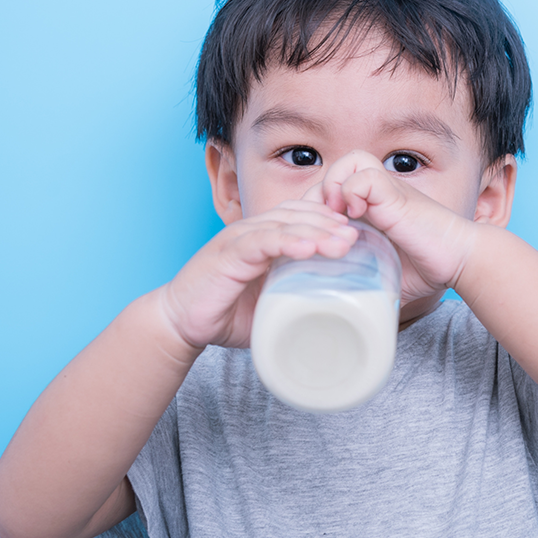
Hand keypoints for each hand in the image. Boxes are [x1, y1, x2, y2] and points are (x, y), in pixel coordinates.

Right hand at [158, 200, 357, 352]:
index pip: (303, 216)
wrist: (179, 322)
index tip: (359, 234)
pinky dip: (285, 242)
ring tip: (342, 243)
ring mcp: (239, 239)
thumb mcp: (270, 305)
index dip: (330, 220)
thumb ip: (297, 300)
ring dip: (315, 231)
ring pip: (283, 225)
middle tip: (358, 237)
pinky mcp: (227, 254)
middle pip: (298, 215)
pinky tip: (307, 248)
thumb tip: (336, 317)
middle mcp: (253, 231)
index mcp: (265, 237)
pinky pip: (260, 242)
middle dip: (330, 223)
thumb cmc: (225, 312)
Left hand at [316, 151, 477, 304]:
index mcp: (371, 210)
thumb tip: (354, 313)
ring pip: (350, 161)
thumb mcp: (387, 278)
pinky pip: (364, 175)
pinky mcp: (395, 194)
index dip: (317, 209)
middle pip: (334, 171)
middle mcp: (377, 195)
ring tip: (338, 216)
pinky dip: (352, 191)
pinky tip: (357, 217)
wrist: (460, 259)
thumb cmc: (429, 268)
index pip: (329, 191)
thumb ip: (368, 287)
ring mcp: (387, 191)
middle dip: (320, 197)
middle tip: (323, 227)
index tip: (319, 237)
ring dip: (336, 185)